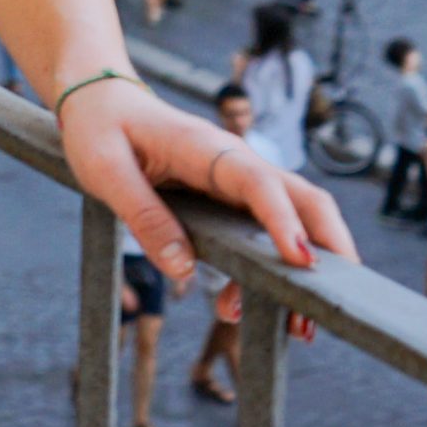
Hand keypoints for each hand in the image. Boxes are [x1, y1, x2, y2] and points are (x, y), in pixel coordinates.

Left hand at [58, 80, 351, 339]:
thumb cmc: (100, 127)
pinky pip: (262, 233)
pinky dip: (266, 271)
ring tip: (296, 327)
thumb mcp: (104, 168)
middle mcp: (234, 162)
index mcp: (205, 148)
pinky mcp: (229, 198)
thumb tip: (182, 269)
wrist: (98, 100)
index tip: (302, 262)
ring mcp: (237, 180)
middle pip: (304, 200)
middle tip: (327, 304)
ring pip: (294, 220)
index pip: (259, 182)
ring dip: (305, 268)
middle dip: (328, 250)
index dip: (284, 220)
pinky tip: (238, 305)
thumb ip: (142, 214)